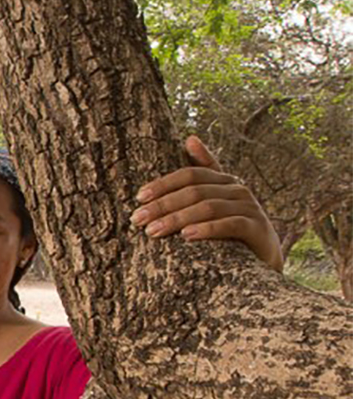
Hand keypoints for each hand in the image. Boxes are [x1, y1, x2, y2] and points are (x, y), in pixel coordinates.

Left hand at [132, 135, 282, 271]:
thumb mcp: (215, 202)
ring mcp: (249, 207)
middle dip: (163, 205)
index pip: (190, 174)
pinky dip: (207, 228)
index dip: (164, 184)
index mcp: (224, 181)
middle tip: (138, 219)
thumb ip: (201, 176)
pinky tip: (186, 235)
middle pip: (195, 191)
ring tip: (153, 231)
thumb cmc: (231, 230)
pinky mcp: (257, 228)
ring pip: (209, 207)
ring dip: (177, 219)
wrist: (263, 256)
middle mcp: (237, 189)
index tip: (139, 197)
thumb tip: (190, 138)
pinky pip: (230, 225)